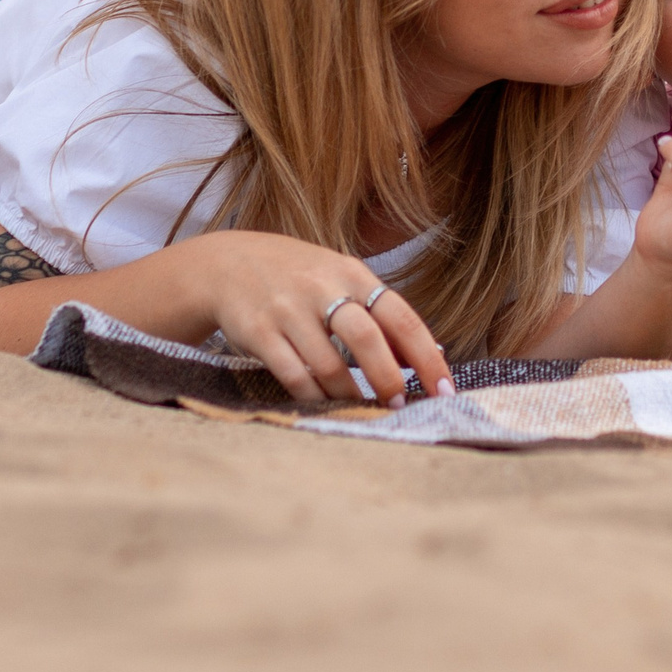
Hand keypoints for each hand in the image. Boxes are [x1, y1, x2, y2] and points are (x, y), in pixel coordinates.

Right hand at [189, 230, 454, 406]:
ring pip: (329, 365)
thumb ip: (379, 312)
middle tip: (400, 405)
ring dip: (351, 395)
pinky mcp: (257, 332)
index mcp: (353, 274)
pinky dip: (313, 396)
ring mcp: (288, 310)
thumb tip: (426, 355)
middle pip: (367, 339)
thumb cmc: (298, 276)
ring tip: (364, 409)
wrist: (226, 263)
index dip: (427, 356)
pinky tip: (324, 405)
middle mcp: (322, 288)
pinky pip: (292, 374)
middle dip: (389, 378)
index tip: (444, 388)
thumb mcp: (341, 278)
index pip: (402, 317)